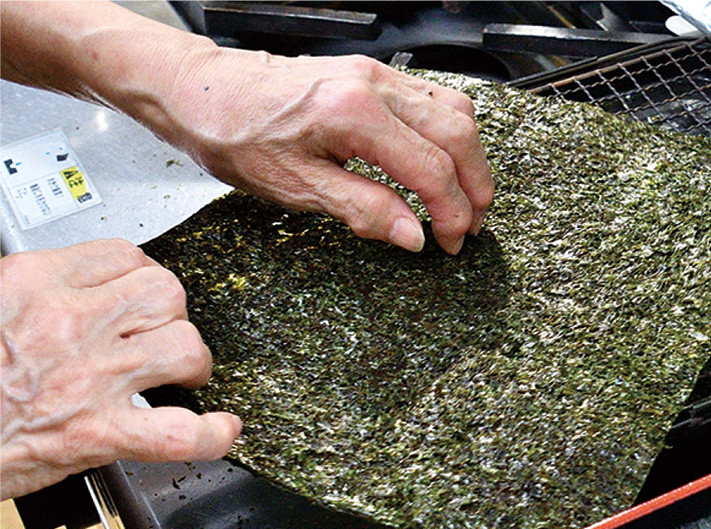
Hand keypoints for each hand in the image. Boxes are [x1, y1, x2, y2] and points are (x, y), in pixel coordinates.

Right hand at [0, 239, 240, 499]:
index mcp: (33, 283)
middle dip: (172, 311)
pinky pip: (175, 434)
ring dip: (192, 359)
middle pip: (163, 294)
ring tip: (184, 370)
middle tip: (162, 327)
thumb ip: (24, 285)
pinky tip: (222, 429)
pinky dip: (208, 435)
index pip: (122, 256)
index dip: (140, 272)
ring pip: (182, 346)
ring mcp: (89, 379)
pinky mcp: (96, 435)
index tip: (137, 287)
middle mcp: (68, 324)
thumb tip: (55, 280)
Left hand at [158, 51, 494, 254]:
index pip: (431, 168)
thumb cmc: (236, 136)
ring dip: (470, 158)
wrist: (205, 93)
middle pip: (457, 134)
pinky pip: (432, 99)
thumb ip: (363, 210)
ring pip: (454, 111)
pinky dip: (450, 134)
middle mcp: (373, 84)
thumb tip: (413, 235)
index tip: (452, 242)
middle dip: (475, 186)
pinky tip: (442, 161)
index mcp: (353, 114)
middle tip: (471, 227)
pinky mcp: (372, 74)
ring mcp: (376, 74)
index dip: (451, 212)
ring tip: (463, 198)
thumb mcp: (296, 187)